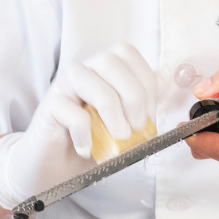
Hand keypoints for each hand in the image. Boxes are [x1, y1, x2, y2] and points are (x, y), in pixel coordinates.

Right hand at [0, 43, 158, 209]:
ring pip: (88, 80)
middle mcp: (85, 69)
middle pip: (111, 62)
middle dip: (132, 96)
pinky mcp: (49, 107)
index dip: (145, 82)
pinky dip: (85, 133)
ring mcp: (64, 85)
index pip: (128, 54)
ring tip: (117, 138)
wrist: (56, 163)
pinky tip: (87, 148)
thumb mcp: (126, 118)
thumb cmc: (94, 139)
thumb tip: (170, 79)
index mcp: (105, 67)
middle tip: (136, 127)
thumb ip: (145, 99)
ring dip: (111, 113)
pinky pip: (70, 111)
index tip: (149, 114)